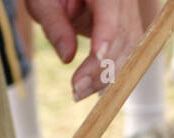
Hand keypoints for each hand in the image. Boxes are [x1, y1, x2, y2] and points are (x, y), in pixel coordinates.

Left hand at [25, 0, 142, 99]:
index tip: (97, 56)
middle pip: (122, 34)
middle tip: (76, 89)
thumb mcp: (43, 2)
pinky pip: (128, 54)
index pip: (110, 9)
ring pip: (129, 49)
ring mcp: (130, 14)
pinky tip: (92, 86)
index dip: (107, 34)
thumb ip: (54, 25)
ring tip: (79, 92)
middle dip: (101, 66)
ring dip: (106, 75)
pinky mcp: (129, 30)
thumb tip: (67, 57)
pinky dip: (111, 73)